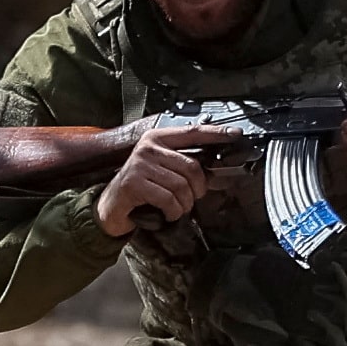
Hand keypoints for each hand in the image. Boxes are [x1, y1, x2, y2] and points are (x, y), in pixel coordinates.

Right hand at [97, 127, 214, 237]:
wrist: (112, 207)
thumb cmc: (141, 189)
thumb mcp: (163, 172)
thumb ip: (184, 167)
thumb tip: (215, 172)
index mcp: (158, 139)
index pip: (192, 132)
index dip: (215, 134)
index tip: (234, 135)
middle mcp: (148, 147)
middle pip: (192, 166)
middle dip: (198, 189)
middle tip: (191, 198)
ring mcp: (140, 164)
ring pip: (181, 186)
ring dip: (184, 204)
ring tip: (175, 208)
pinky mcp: (134, 183)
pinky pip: (168, 199)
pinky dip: (172, 211)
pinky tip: (166, 213)